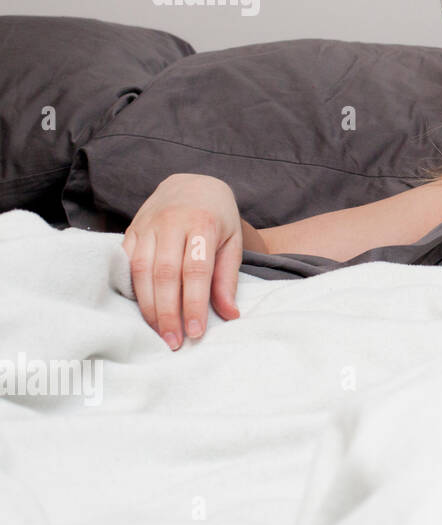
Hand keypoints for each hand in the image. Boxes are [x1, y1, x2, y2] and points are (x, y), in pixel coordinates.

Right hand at [120, 173, 243, 349]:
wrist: (192, 183)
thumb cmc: (217, 216)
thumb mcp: (232, 241)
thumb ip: (227, 277)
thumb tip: (230, 314)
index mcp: (202, 223)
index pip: (196, 270)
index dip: (194, 304)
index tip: (196, 332)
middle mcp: (171, 223)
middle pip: (165, 274)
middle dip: (168, 312)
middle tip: (174, 341)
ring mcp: (147, 226)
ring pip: (141, 271)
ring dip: (148, 306)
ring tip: (158, 332)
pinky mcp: (131, 230)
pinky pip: (125, 263)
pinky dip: (131, 289)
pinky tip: (139, 309)